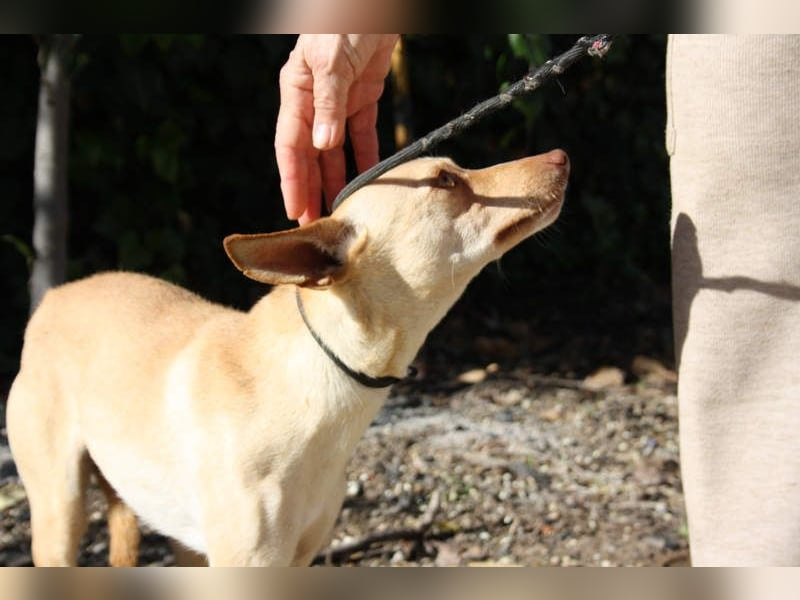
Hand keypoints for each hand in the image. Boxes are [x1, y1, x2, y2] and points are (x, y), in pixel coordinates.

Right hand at [275, 34, 397, 223]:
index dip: (292, 180)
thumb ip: (328, 102)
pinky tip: (368, 183)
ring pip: (335, 152)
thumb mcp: (331, 60)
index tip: (295, 211)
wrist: (375, 1)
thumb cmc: (344, 20)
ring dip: (336, 181)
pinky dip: (366, 158)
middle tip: (315, 227)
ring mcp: (338, 102)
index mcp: (296, 93)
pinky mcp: (362, 98)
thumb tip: (322, 146)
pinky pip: (362, 136)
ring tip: (338, 212)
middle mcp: (314, 102)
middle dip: (311, 190)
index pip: (290, 145)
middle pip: (310, 156)